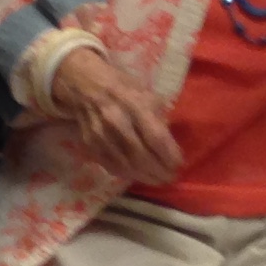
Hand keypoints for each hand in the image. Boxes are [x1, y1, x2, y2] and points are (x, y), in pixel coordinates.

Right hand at [50, 45, 184, 184]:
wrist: (86, 85)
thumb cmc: (123, 87)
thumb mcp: (148, 94)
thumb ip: (159, 118)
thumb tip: (170, 144)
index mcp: (135, 105)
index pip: (155, 137)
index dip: (169, 155)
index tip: (178, 163)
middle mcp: (117, 122)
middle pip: (141, 155)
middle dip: (159, 170)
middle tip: (171, 177)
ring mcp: (101, 135)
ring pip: (126, 165)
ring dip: (145, 176)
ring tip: (158, 180)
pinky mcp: (90, 145)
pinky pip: (111, 166)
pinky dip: (127, 174)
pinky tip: (139, 176)